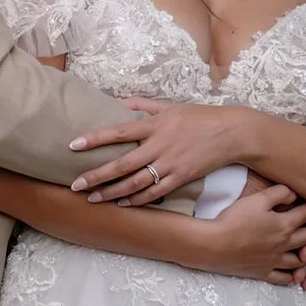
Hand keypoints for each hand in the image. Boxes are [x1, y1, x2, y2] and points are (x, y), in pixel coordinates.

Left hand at [70, 98, 253, 206]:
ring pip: (135, 183)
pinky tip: (122, 204)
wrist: (231, 133)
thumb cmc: (199, 117)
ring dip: (111, 192)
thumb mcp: (169, 106)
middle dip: (96, 176)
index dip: (95, 138)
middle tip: (75, 185)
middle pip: (122, 164)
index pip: (118, 131)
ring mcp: (170, 164)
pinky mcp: (181, 178)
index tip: (73, 145)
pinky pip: (155, 193)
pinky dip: (137, 200)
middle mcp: (159, 145)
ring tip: (92, 198)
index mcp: (154, 125)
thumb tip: (116, 101)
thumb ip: (141, 104)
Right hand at [191, 185, 305, 283]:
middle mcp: (284, 244)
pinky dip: (292, 277)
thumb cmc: (234, 220)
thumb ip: (279, 193)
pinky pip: (283, 278)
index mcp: (284, 225)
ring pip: (300, 260)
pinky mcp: (262, 272)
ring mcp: (274, 261)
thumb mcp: (257, 199)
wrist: (214, 245)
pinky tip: (295, 276)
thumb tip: (294, 193)